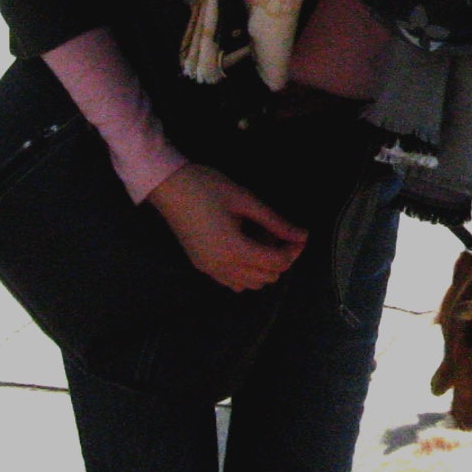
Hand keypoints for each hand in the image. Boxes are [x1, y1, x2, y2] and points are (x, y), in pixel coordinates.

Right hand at [148, 164, 305, 290]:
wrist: (168, 187)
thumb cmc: (207, 187)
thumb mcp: (245, 200)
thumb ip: (275, 221)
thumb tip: (302, 235)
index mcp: (234, 250)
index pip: (276, 263)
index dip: (294, 251)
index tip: (301, 235)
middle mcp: (222, 267)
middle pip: (266, 277)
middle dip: (280, 258)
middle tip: (280, 233)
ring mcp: (210, 270)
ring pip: (250, 284)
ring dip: (264, 267)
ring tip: (261, 238)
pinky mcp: (202, 266)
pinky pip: (232, 281)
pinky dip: (247, 272)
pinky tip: (245, 248)